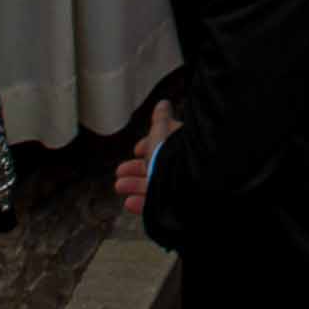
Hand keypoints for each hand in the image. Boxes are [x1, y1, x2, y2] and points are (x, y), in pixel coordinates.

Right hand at [112, 97, 179, 219]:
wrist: (189, 184)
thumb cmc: (174, 155)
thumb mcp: (162, 132)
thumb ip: (160, 120)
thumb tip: (162, 104)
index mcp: (184, 145)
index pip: (167, 144)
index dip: (149, 145)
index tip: (136, 149)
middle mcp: (185, 164)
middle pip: (158, 165)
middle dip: (136, 168)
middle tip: (120, 172)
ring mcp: (182, 185)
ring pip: (156, 184)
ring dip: (134, 184)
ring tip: (119, 185)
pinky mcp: (178, 205)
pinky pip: (159, 203)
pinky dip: (143, 203)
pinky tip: (130, 203)